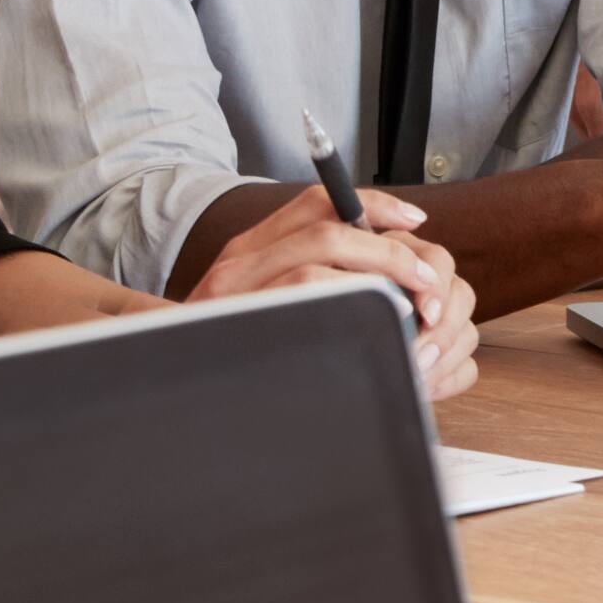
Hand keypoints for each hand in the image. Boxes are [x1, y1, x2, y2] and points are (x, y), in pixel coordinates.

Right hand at [192, 187, 481, 397]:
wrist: (174, 400)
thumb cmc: (229, 355)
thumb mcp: (256, 308)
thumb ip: (302, 280)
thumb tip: (378, 272)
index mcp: (246, 251)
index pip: (315, 201)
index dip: (373, 203)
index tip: (415, 220)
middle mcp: (239, 263)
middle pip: (328, 224)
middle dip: (390, 247)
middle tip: (428, 276)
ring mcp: (238, 290)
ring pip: (321, 249)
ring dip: (381, 268)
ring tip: (416, 300)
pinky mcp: (247, 317)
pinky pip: (310, 288)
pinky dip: (355, 296)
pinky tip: (380, 319)